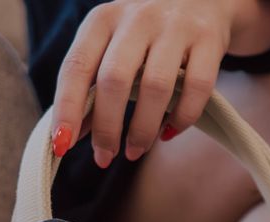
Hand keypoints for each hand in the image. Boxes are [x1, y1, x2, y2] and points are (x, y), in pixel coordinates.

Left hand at [51, 0, 269, 166]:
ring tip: (136, 150)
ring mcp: (175, 26)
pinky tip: (170, 132)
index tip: (61, 145)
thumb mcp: (112, 48)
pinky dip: (182, 117)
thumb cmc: (147, 34)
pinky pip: (196, 87)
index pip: (76, 66)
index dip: (67, 109)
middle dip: (107, 127)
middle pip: (115, 79)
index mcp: (103, 20)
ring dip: (142, 128)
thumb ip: (91, 88)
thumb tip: (68, 137)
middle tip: (106, 156)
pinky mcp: (208, 38)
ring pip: (155, 86)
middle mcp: (137, 17)